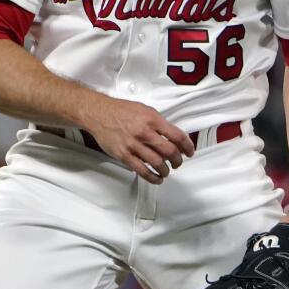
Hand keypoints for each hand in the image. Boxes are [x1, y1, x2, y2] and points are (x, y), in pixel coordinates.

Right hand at [80, 97, 194, 183]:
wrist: (99, 114)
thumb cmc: (120, 111)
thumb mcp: (145, 110)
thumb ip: (159, 123)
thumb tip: (173, 136)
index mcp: (152, 119)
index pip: (177, 135)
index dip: (187, 146)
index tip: (189, 151)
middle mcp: (144, 132)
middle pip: (169, 151)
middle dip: (178, 160)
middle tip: (178, 162)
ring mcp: (134, 145)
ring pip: (158, 163)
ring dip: (166, 170)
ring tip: (167, 171)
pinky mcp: (124, 155)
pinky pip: (142, 170)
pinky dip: (152, 177)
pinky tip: (157, 178)